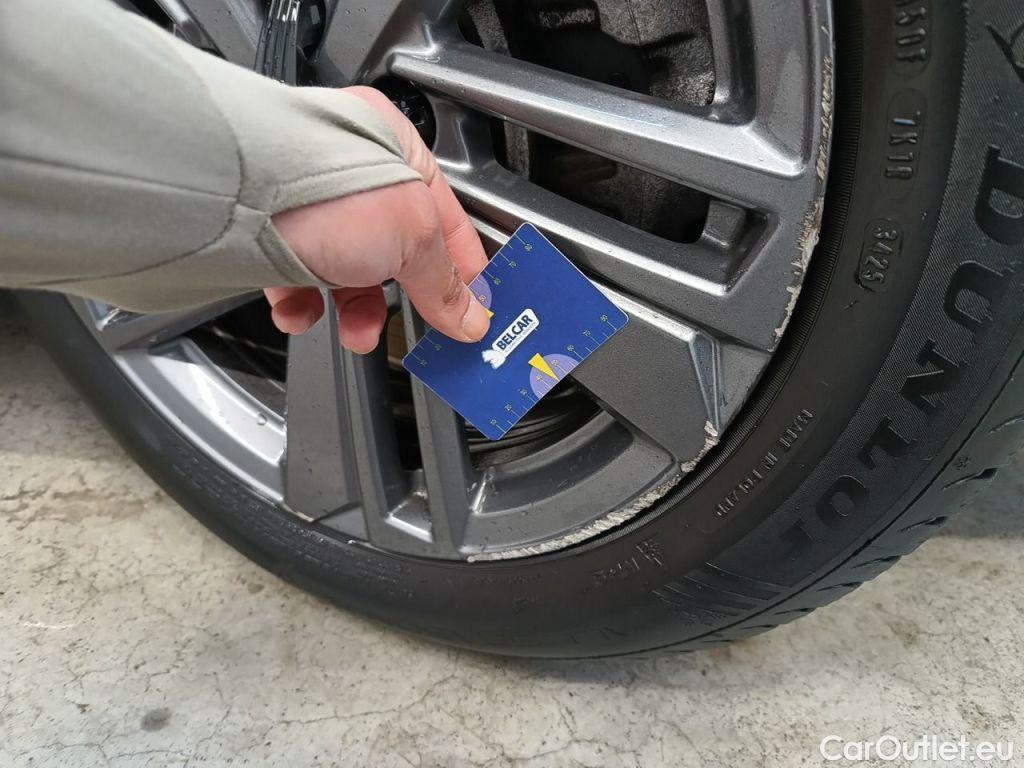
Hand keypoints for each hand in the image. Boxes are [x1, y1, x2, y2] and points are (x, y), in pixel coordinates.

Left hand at [265, 86, 489, 352]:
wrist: (233, 198)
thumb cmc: (322, 186)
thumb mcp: (412, 236)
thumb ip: (444, 283)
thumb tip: (469, 317)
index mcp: (396, 147)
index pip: (447, 213)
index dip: (463, 266)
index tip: (472, 308)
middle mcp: (349, 167)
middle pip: (395, 247)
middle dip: (405, 296)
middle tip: (421, 331)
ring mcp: (305, 199)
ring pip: (344, 267)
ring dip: (354, 309)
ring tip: (356, 331)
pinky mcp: (264, 230)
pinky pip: (293, 277)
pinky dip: (301, 304)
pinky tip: (302, 312)